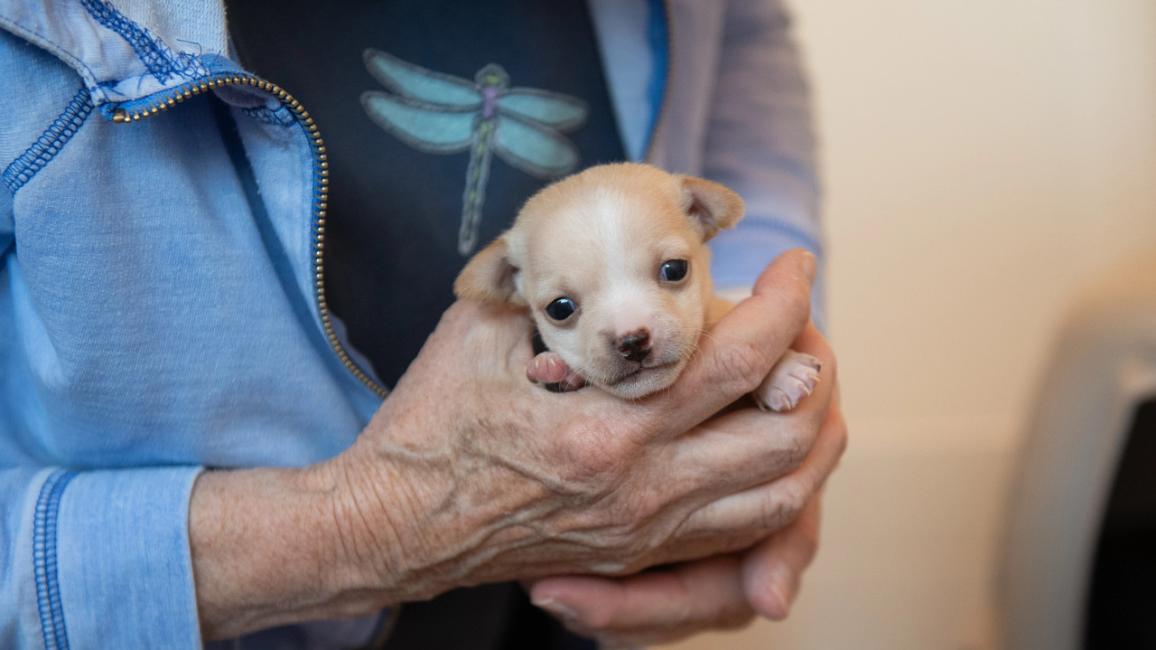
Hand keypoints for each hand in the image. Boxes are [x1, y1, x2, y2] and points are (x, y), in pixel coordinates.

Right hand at [190, 249, 823, 638]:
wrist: (394, 529)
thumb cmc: (429, 428)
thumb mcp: (478, 332)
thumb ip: (546, 285)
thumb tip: (593, 238)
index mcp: (608, 426)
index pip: (737, 359)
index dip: (785, 303)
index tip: (794, 265)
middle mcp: (642, 487)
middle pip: (784, 435)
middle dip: (817, 368)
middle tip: (807, 326)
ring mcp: (645, 531)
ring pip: (780, 497)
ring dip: (810, 437)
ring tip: (802, 386)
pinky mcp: (637, 554)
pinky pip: (739, 532)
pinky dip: (774, 486)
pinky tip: (765, 444)